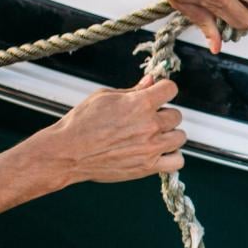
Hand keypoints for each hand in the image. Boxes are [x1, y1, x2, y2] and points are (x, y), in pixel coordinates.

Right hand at [31, 76, 186, 184]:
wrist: (67, 153)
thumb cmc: (81, 123)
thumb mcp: (104, 97)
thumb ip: (133, 90)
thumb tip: (151, 81)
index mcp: (140, 103)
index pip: (171, 89)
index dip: (164, 90)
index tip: (158, 94)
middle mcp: (150, 125)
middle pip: (176, 115)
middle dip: (163, 115)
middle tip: (146, 120)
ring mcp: (151, 147)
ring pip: (180, 137)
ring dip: (169, 135)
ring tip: (152, 137)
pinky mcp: (148, 166)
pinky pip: (177, 161)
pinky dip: (172, 157)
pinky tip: (159, 153)